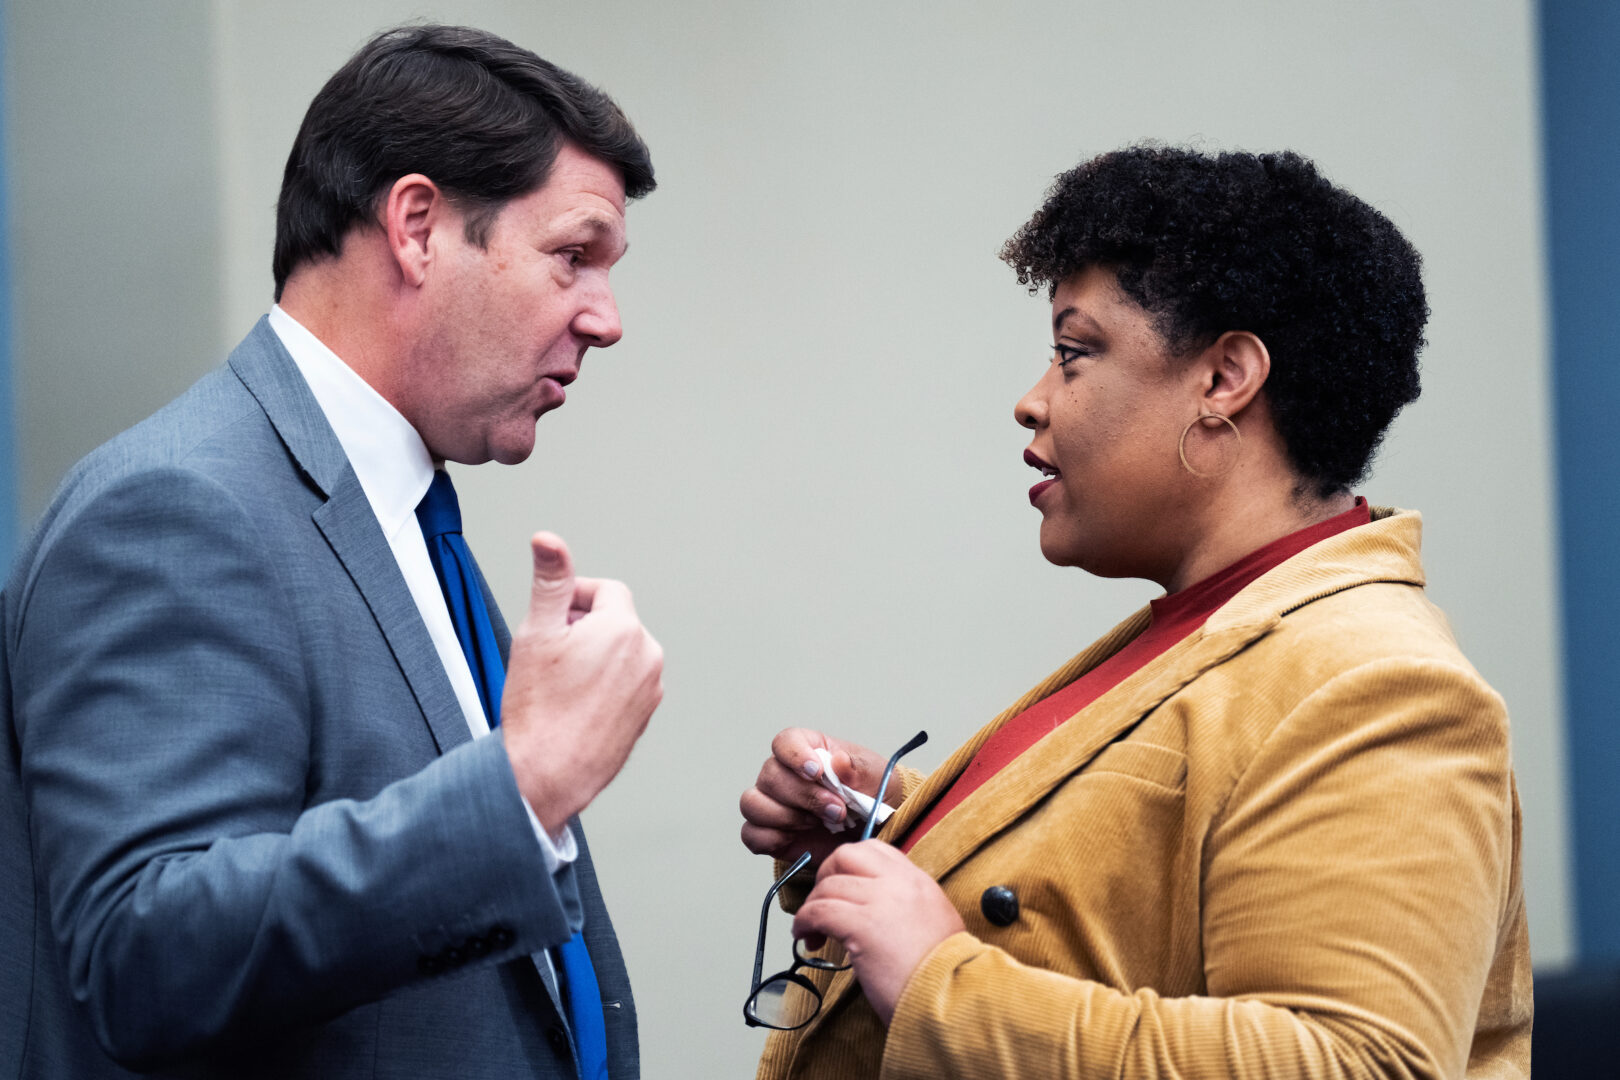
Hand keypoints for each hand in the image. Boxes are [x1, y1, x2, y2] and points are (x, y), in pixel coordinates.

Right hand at [501, 532, 663, 831]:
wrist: (546, 772)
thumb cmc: (538, 709)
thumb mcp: (536, 632)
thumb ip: (550, 581)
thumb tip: (549, 540)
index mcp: (624, 629)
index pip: (606, 590)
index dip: (575, 597)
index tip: (553, 614)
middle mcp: (647, 655)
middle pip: (614, 621)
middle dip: (583, 626)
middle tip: (549, 651)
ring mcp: (651, 688)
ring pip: (621, 652)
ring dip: (595, 654)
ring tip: (561, 680)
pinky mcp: (646, 714)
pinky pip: (627, 683)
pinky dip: (605, 683)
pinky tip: (575, 702)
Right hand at [739, 728, 902, 868]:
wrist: (874, 834)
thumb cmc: (873, 797)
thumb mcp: (875, 779)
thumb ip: (858, 769)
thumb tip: (839, 761)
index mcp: (809, 751)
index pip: (785, 742)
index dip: (795, 755)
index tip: (816, 772)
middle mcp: (784, 774)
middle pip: (770, 775)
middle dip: (804, 796)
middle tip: (836, 810)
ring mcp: (773, 804)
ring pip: (753, 803)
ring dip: (786, 816)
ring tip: (817, 823)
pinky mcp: (769, 833)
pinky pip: (752, 834)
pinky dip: (772, 838)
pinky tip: (799, 837)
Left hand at [791, 841, 964, 1025]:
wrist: (953, 997)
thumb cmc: (943, 974)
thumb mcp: (934, 922)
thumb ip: (906, 906)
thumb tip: (874, 910)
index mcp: (918, 881)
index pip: (875, 851)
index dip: (849, 865)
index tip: (841, 887)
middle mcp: (899, 883)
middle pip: (846, 855)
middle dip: (826, 875)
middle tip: (822, 902)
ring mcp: (880, 900)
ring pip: (828, 885)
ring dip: (812, 906)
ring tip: (812, 932)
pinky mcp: (861, 925)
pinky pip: (819, 911)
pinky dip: (805, 922)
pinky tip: (806, 937)